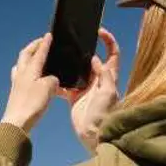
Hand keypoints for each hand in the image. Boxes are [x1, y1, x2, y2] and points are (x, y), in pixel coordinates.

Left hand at [1, 35, 60, 133]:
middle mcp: (22, 73)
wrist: (17, 122)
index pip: (38, 52)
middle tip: (41, 42)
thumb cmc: (32, 104)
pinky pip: (21, 75)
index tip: (49, 35)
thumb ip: (52, 80)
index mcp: (30, 69)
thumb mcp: (48, 88)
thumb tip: (52, 80)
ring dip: (28, 57)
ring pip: (21, 64)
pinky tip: (31, 77)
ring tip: (35, 57)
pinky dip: (27, 71)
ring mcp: (17, 83)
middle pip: (25, 54)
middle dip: (33, 46)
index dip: (44, 43)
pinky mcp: (17, 92)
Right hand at [68, 28, 119, 152]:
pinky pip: (66, 85)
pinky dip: (59, 81)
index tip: (100, 31)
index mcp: (109, 77)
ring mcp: (86, 88)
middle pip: (93, 59)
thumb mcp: (108, 92)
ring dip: (71, 63)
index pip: (113, 54)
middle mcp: (98, 80)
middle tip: (75, 40)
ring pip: (78, 70)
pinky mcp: (75, 96)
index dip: (109, 41)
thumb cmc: (105, 114)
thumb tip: (95, 59)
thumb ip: (104, 74)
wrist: (94, 134)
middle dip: (85, 48)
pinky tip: (52, 76)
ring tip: (61, 54)